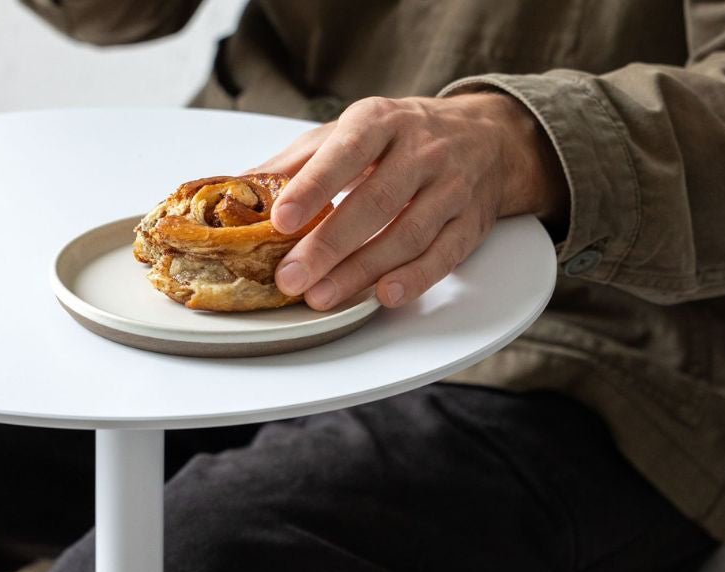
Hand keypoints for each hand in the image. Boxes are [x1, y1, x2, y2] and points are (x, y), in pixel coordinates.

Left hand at [250, 93, 567, 310]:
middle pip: (375, 202)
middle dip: (328, 245)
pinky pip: (442, 256)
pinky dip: (414, 279)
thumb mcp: (352, 131)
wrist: (485, 138)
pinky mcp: (469, 224)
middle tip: (290, 277)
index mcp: (381, 121)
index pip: (346, 152)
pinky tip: (384, 296)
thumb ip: (300, 160)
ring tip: (321, 296)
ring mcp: (450, 188)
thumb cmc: (403, 138)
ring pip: (407, 234)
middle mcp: (421, 151)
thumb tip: (240, 188)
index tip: (280, 219)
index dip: (313, 187)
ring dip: (362, 271)